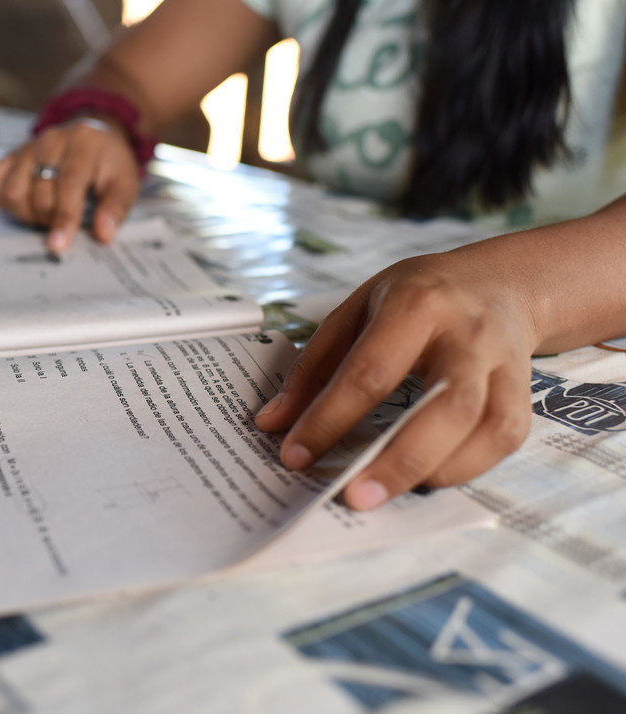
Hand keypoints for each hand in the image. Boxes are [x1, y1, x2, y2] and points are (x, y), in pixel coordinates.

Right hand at [0, 118, 140, 253]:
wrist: (92, 137)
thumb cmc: (108, 164)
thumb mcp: (125, 183)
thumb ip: (115, 209)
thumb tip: (104, 235)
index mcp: (83, 144)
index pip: (69, 183)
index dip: (64, 217)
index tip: (59, 244)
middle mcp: (50, 141)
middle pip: (40, 194)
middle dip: (51, 219)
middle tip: (65, 221)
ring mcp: (26, 148)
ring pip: (13, 193)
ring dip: (29, 214)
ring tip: (47, 213)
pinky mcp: (10, 156)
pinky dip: (6, 201)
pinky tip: (27, 202)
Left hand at [254, 249, 538, 509]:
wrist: (500, 283)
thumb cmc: (417, 298)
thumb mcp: (356, 309)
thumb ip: (313, 366)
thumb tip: (272, 423)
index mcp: (416, 304)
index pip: (371, 370)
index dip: (330, 418)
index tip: (296, 456)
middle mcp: (468, 334)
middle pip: (446, 404)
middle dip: (398, 459)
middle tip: (354, 496)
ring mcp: (504, 364)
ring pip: (486, 426)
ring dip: (435, 470)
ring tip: (385, 494)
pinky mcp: (525, 393)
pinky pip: (504, 439)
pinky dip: (465, 468)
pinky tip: (425, 479)